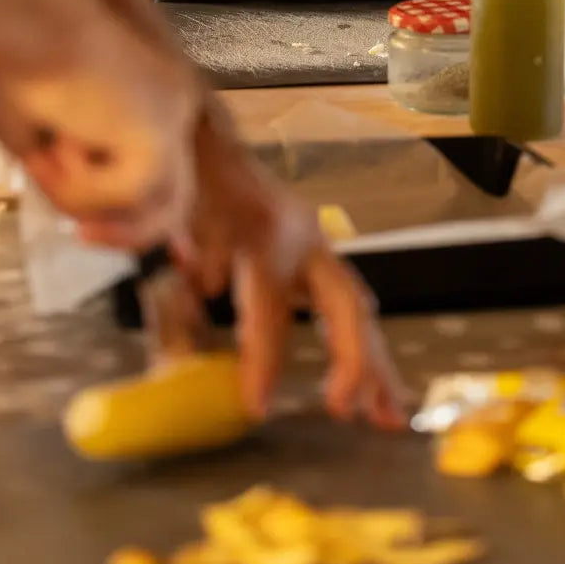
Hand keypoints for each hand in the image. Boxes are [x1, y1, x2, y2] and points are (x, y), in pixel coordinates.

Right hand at [0, 23, 198, 251]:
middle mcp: (175, 103)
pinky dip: (78, 184)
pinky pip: (123, 197)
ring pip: (146, 203)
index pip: (167, 163)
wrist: (29, 18)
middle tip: (84, 237)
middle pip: (175, 195)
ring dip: (82, 194)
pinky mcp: (163, 138)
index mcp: (154, 91)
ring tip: (45, 154)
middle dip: (130, 230)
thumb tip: (82, 215)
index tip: (107, 231)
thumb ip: (65, 172)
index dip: (143, 210)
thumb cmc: (17, 57)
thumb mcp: (36, 130)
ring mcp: (175, 121)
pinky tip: (59, 140)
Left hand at [176, 98, 406, 429]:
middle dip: (351, 359)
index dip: (265, 355)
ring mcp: (317, 249)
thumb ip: (192, 246)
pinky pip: (350, 309)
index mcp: (265, 228)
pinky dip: (366, 352)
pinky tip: (378, 392)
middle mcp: (303, 239)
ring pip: (358, 310)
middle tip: (344, 411)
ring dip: (375, 364)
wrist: (208, 145)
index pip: (271, 301)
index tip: (258, 406)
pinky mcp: (317, 261)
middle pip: (343, 302)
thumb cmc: (188, 183)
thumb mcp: (176, 213)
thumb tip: (204, 283)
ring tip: (388, 418)